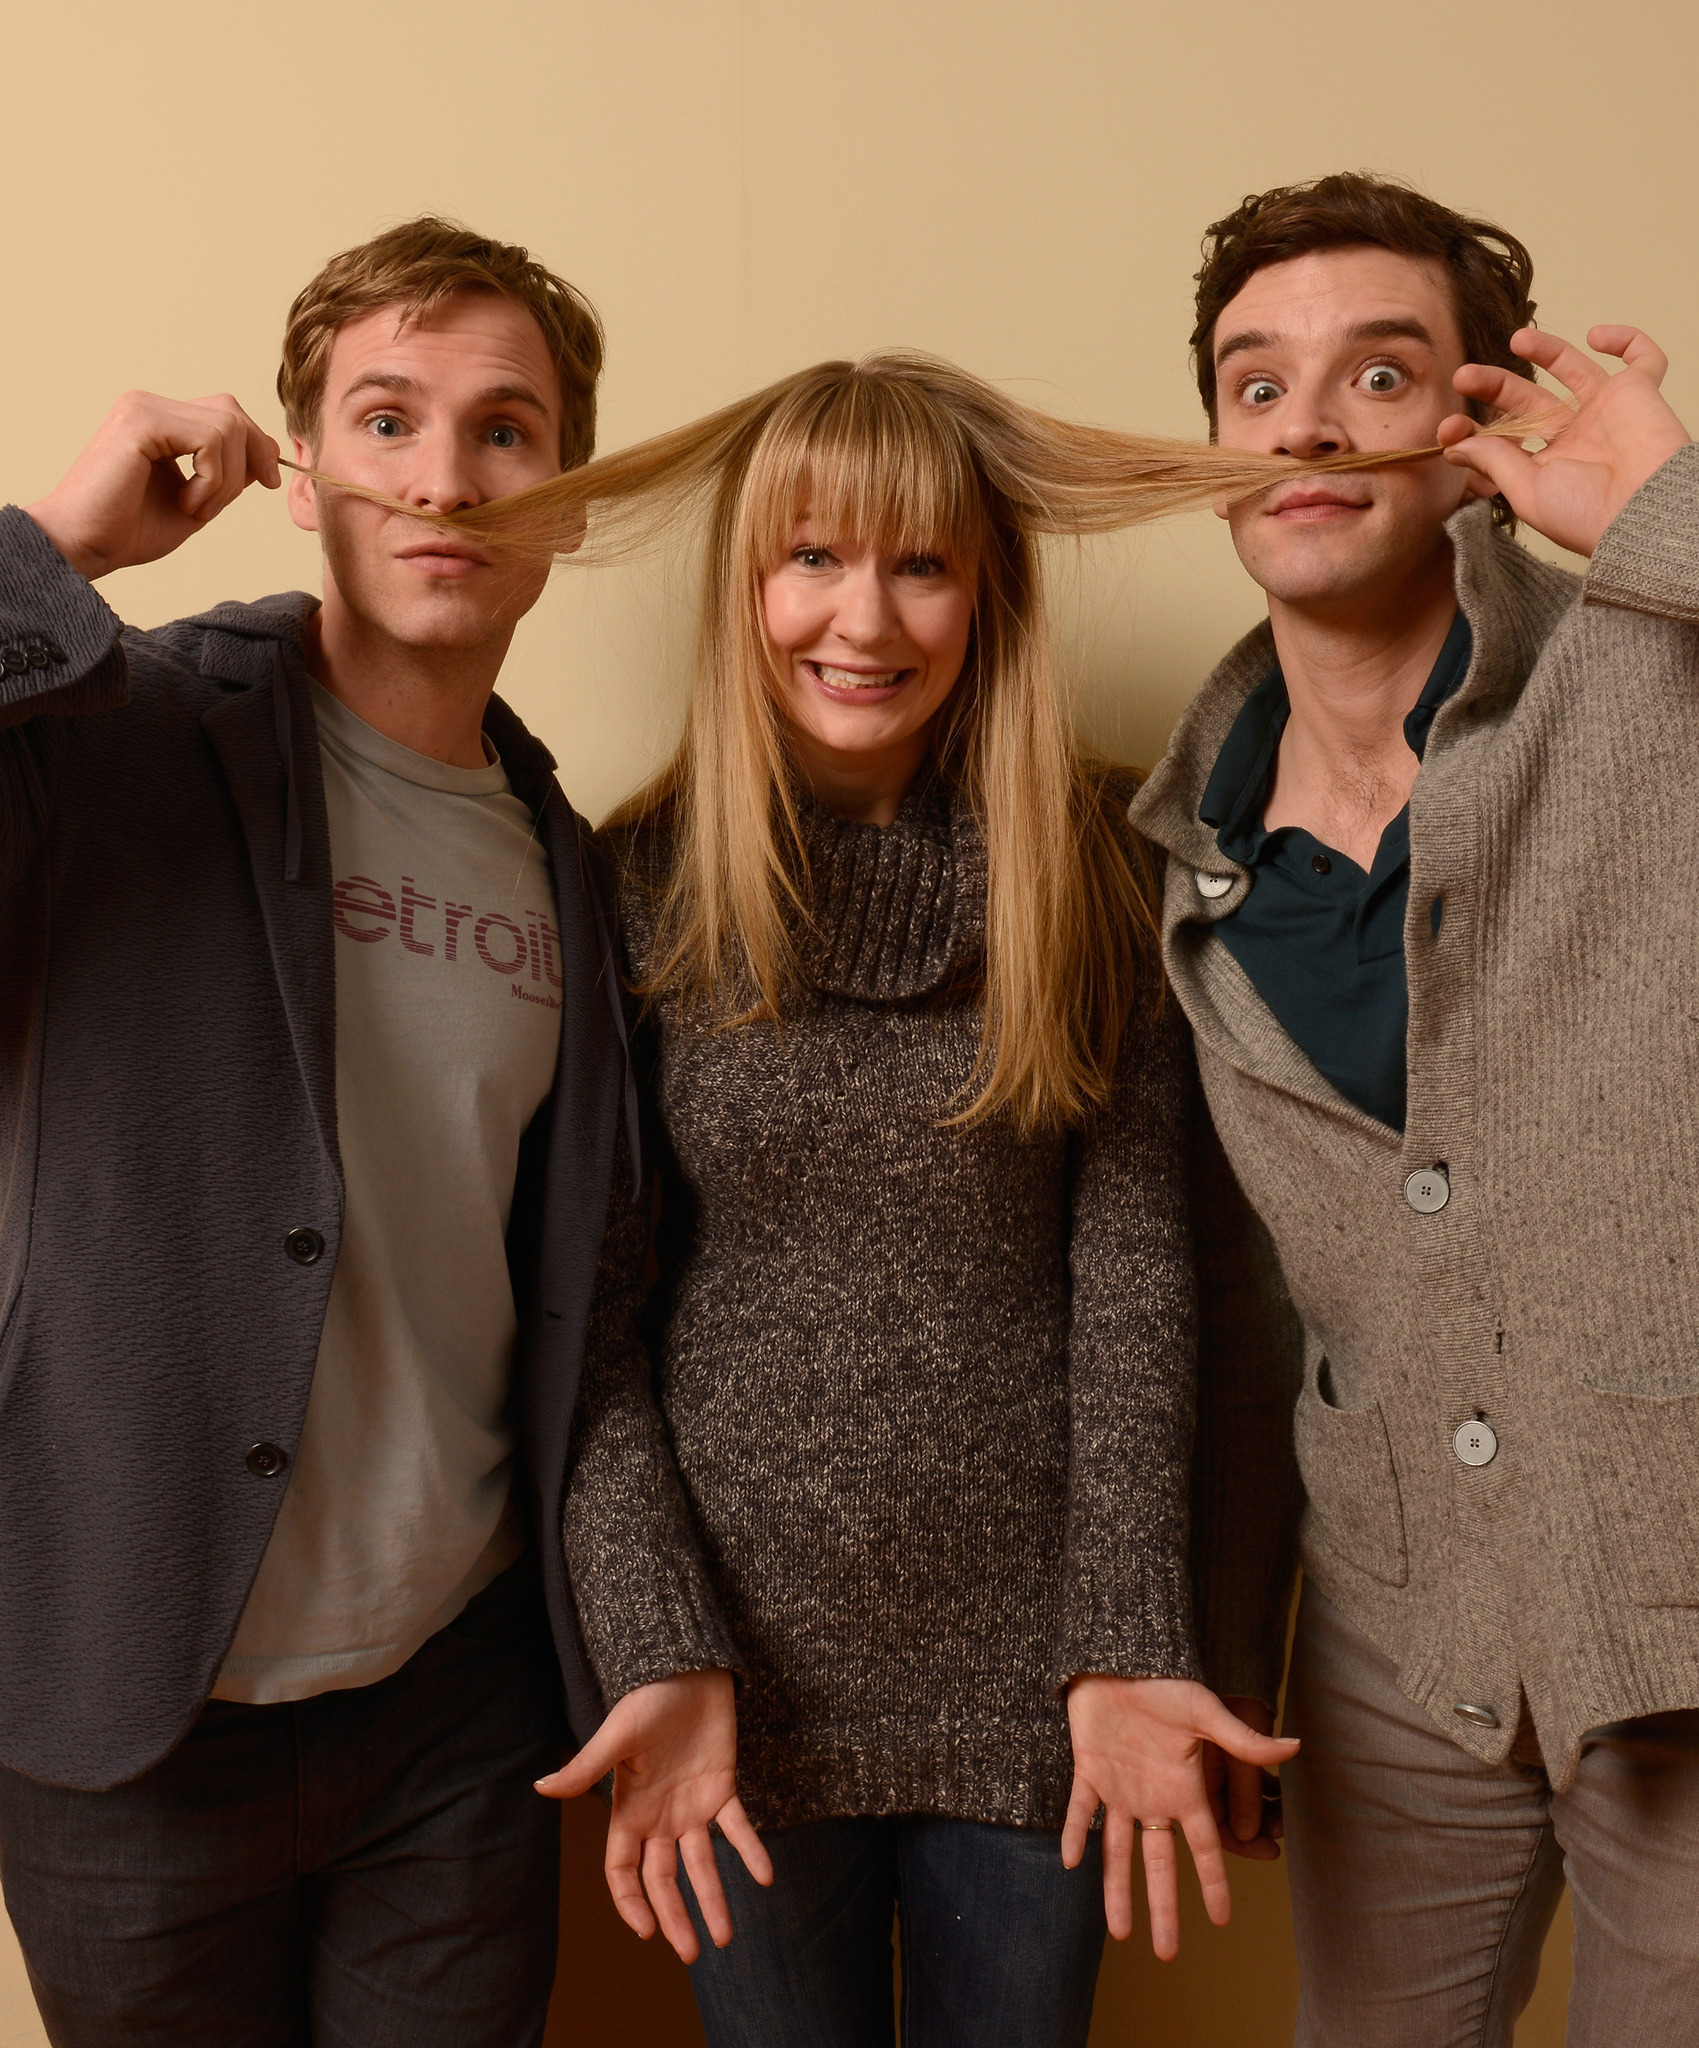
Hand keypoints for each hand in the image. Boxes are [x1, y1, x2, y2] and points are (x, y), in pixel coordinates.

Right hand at [25, 391, 280, 579]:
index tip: (270, 482)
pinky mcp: (141, 422)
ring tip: (198, 510)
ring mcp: (142, 408)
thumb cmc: (128, 532)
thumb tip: (266, 455)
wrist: (81, 546)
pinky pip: (209, 440)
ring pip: (227, 427)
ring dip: (228, 480)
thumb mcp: (196, 503)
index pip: (225, 413)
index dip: (257, 445)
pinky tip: (188, 505)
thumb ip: (225, 477)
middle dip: (255, 455)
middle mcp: (149, 405)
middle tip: (250, 493)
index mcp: (159, 421)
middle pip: (230, 410)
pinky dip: (212, 480)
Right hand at [534, 1670, 771, 1963]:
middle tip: (693, 1953)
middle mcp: (660, 1818)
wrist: (690, 1669)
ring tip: (726, 1938)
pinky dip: (752, 1851)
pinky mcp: (723, 1788)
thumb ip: (585, 1767)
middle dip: (675, 1917)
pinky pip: (739, 1828)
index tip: (647, 1932)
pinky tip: (766, 1878)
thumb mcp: (617, 1735)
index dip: (631, 1902)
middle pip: (664, 1880)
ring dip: (714, 1899)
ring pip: (702, 1865)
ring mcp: (692, 1806)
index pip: (622, 1871)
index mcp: (629, 1811)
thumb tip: (540, 1789)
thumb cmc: (648, 1700)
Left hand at [1062, 1674, 1297, 1959]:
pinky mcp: (1088, 1772)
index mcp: (1185, 1788)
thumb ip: (1242, 1739)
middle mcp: (1153, 1798)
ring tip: (1120, 1934)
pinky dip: (1073, 1834)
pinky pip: (1078, 1810)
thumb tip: (1295, 1746)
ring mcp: (1119, 1788)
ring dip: (1116, 1890)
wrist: (1120, 1658)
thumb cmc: (1166, 1682)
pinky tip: (1071, 1863)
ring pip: (1117, 1851)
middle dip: (1163, 1909)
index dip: (1214, 1883)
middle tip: (1167, 1955)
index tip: (1224, 1921)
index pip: (1204, 1847)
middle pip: (1159, 1865)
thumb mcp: (1204, 1711)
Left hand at [1438, 326, 1689, 556]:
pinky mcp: (1639, 392)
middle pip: (1530, 401)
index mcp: (1548, 464)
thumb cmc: (1587, 514)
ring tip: (1517, 338)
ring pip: (1575, 369)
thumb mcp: (1527, 490)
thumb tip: (1456, 446)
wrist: (1644, 511)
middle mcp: (1576, 435)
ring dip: (1546, 351)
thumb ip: (1494, 462)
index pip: (1505, 438)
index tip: (1449, 428)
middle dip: (1495, 386)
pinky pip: (1642, 358)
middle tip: (1463, 376)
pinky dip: (1626, 339)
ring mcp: (1606, 411)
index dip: (1475, 430)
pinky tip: (1596, 336)